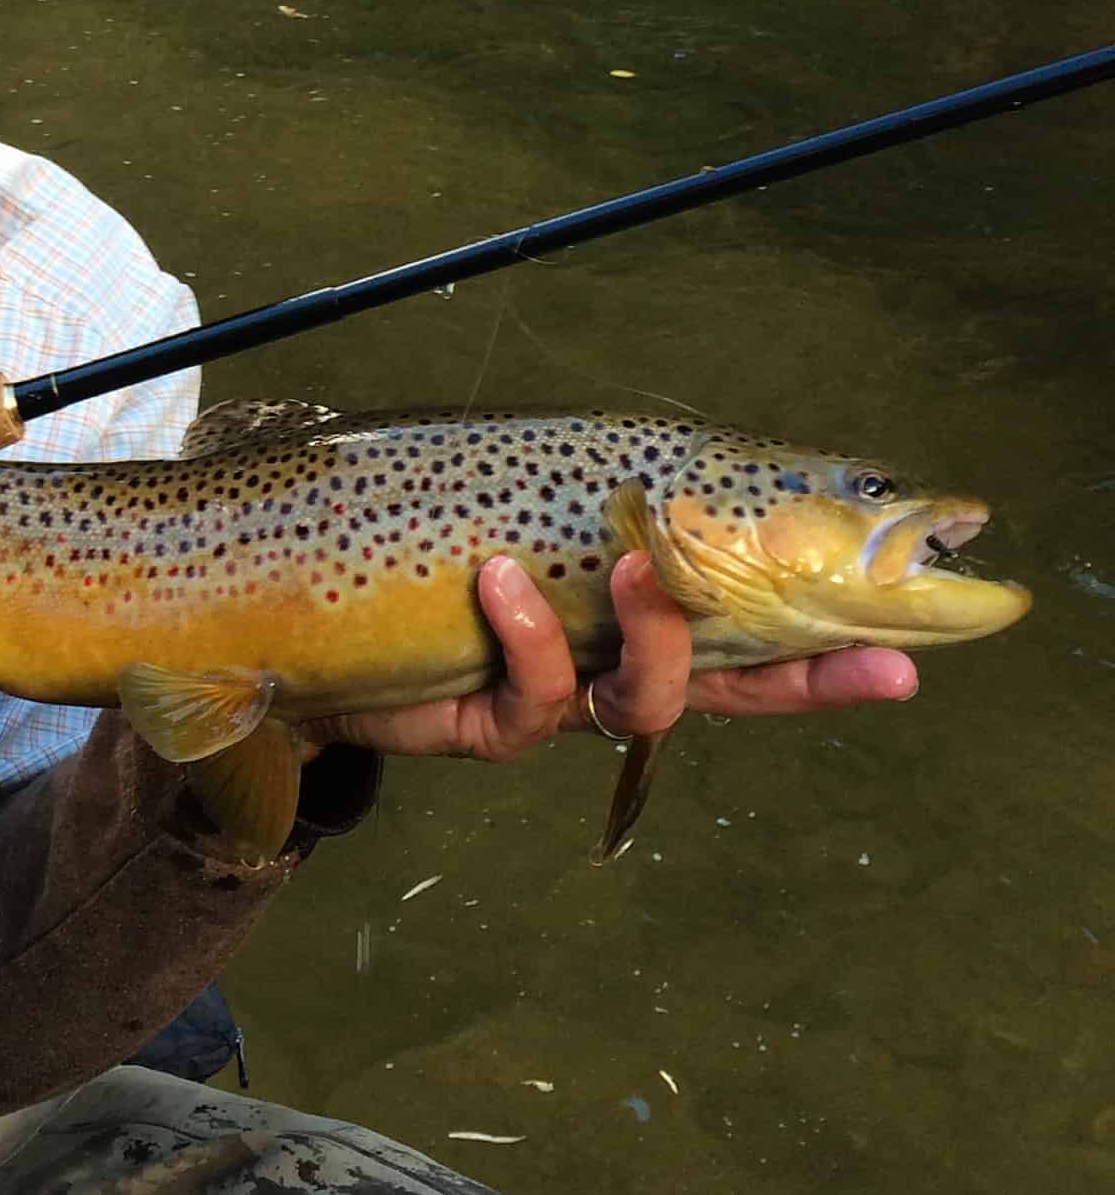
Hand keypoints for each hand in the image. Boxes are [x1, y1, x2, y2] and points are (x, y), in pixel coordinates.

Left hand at [305, 551, 919, 762]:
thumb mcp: (518, 495)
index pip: (748, 631)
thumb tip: (673, 468)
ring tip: (629, 567)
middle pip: (731, 683)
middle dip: (807, 677)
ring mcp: (551, 696)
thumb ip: (600, 499)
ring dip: (654, 635)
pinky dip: (526, 635)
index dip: (825, 653)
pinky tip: (502, 580)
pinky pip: (533, 699)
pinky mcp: (484, 726)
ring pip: (645, 701)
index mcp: (623, 606)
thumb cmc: (411, 533)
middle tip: (872, 657)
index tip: (905, 652)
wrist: (289, 595)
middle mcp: (602, 658)